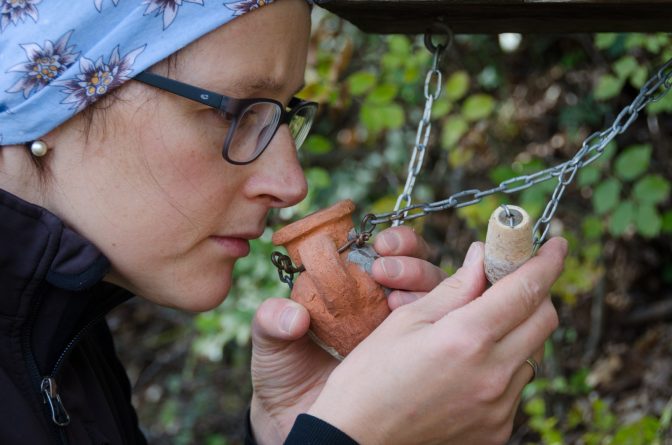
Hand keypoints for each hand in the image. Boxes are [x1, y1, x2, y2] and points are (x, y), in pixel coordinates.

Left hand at [249, 226, 443, 442]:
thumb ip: (271, 321)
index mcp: (355, 288)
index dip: (394, 242)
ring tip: (395, 301)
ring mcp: (403, 336)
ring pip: (435, 300)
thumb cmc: (284, 373)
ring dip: (420, 290)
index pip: (387, 252)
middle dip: (410, 262)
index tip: (380, 244)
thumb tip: (293, 317)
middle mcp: (385, 306)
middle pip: (420, 269)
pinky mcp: (414, 363)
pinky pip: (435, 340)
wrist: (295, 423)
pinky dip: (431, 328)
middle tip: (384, 270)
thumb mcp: (270, 342)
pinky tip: (411, 334)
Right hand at [307, 237, 566, 444]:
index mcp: (466, 338)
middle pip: (544, 319)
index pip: (526, 288)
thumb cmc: (370, 376)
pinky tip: (471, 364)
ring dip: (518, 330)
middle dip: (535, 293)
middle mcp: (493, 374)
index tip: (556, 245)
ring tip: (480, 328)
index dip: (547, 261)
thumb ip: (454, 288)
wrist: (357, 439)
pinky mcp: (497, 430)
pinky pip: (516, 385)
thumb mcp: (406, 322)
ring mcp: (499, 407)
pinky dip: (504, 365)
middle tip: (512, 281)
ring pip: (532, 353)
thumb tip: (482, 258)